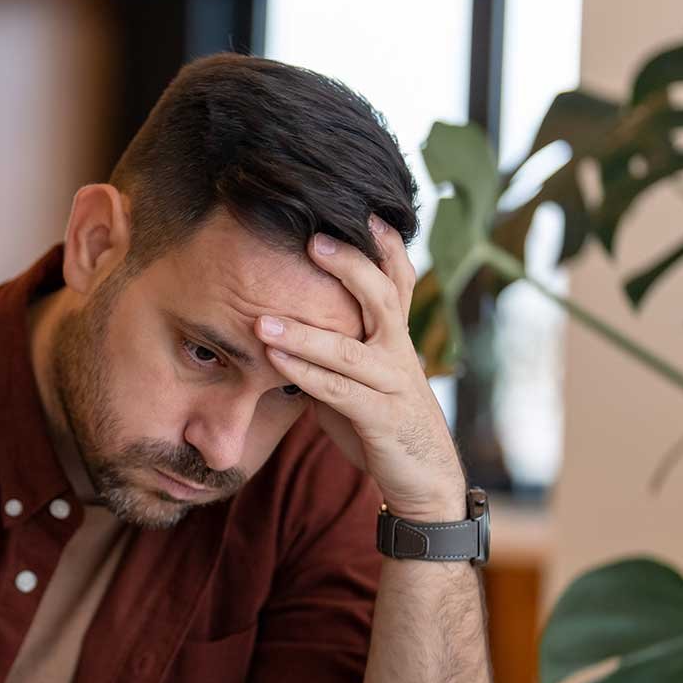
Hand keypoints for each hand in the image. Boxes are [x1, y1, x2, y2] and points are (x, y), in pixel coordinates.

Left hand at [257, 216, 466, 522]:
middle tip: (311, 239)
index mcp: (395, 335)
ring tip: (261, 319)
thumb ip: (331, 345)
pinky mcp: (380, 417)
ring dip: (303, 331)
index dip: (384, 243)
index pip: (397, 277)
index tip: (361, 206)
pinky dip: (303, 374)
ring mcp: (392, 383)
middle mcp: (399, 351)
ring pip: (349, 348)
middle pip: (382, 295)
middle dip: (349, 264)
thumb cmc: (380, 418)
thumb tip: (282, 316)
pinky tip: (274, 360)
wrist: (422, 476)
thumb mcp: (358, 374)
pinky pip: (338, 391)